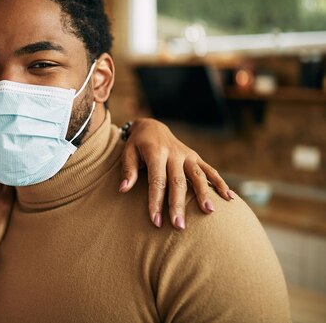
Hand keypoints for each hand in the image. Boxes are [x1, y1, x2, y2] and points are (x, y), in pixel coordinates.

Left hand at [118, 118, 234, 229]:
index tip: (155, 221)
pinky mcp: (196, 157)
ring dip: (204, 194)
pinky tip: (230, 198)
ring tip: (209, 212)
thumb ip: (128, 170)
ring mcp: (187, 155)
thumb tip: (123, 189)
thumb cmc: (137, 144)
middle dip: (178, 205)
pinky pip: (210, 170)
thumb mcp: (127, 152)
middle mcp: (174, 154)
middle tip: (179, 226)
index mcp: (156, 153)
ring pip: (198, 176)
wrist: (152, 126)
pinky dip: (221, 183)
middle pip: (178, 182)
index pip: (157, 180)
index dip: (156, 201)